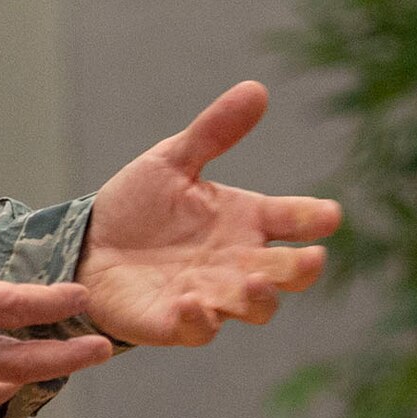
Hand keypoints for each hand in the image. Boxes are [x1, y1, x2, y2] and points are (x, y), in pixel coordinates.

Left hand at [77, 81, 340, 346]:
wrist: (88, 244)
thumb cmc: (140, 204)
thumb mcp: (173, 160)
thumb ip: (214, 131)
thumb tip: (257, 88)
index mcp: (244, 221)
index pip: (292, 220)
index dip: (313, 218)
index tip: (329, 215)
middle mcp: (236, 263)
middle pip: (285, 274)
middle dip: (300, 269)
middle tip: (312, 260)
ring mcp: (210, 296)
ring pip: (252, 306)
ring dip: (257, 298)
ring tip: (254, 284)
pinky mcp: (174, 322)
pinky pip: (196, 329)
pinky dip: (198, 320)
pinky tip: (191, 304)